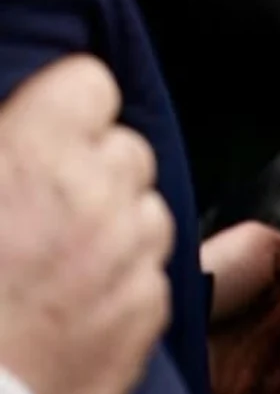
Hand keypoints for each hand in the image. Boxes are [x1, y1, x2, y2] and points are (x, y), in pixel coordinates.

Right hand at [0, 56, 173, 393]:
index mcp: (37, 154)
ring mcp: (132, 254)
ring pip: (147, 208)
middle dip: (92, 167)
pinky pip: (151, 270)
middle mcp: (99, 194)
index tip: (45, 126)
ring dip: (114, 223)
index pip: (90, 82)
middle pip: (126, 147)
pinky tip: (73, 304)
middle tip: (41, 203)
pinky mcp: (149, 311)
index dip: (65, 104)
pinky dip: (122, 279)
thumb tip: (11, 129)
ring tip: (56, 258)